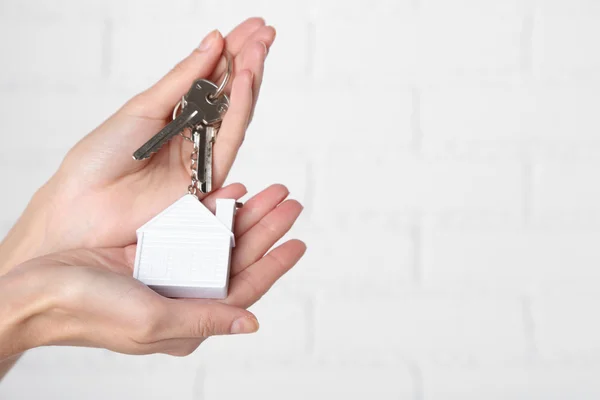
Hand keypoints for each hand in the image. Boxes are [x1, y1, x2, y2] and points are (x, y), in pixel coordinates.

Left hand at [0, 18, 275, 272]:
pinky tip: (247, 79)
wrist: (86, 203)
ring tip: (260, 47)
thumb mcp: (143, 107)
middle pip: (230, 93)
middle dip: (249, 60)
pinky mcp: (209, 177)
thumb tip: (213, 42)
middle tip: (266, 32)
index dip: (233, 52)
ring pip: (236, 113)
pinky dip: (240, 108)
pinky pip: (231, 138)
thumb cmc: (103, 157)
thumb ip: (182, 80)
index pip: (212, 77)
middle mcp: (194, 133)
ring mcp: (203, 155)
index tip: (252, 27)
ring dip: (250, 79)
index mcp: (176, 114)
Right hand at [0, 185, 304, 358]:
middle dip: (266, 230)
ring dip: (245, 215)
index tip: (298, 243)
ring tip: (271, 192)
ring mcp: (170, 270)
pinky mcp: (153, 248)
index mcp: (189, 317)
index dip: (274, 266)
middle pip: (237, 259)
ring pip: (220, 239)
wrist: (38, 289)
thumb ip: (206, 319)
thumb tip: (251, 323)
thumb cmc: (90, 312)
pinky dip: (212, 209)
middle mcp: (184, 294)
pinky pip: (193, 225)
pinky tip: (230, 192)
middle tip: (290, 204)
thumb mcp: (153, 320)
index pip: (244, 290)